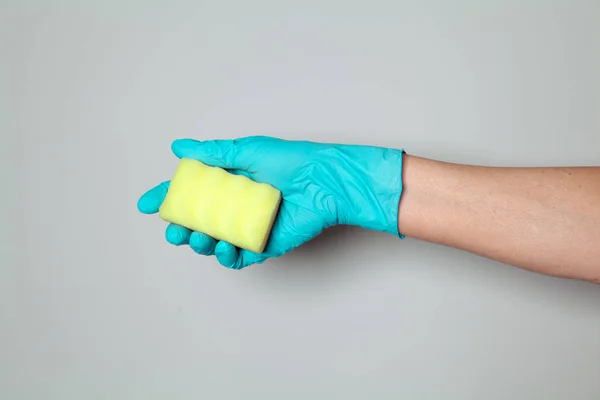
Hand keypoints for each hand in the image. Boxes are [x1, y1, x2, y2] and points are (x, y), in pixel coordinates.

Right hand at [137, 136, 403, 268]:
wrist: (324, 179)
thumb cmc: (291, 161)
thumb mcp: (246, 152)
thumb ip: (212, 154)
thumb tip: (178, 147)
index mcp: (228, 185)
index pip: (190, 193)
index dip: (167, 199)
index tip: (146, 204)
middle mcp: (235, 207)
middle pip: (198, 222)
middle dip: (179, 228)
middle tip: (175, 228)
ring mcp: (248, 227)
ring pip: (214, 243)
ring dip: (199, 244)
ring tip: (198, 237)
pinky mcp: (264, 243)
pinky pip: (239, 257)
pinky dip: (226, 257)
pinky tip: (221, 248)